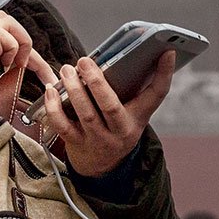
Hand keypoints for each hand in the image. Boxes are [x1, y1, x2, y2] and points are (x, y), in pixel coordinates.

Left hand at [37, 51, 175, 177]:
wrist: (102, 166)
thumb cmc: (115, 127)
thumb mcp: (130, 113)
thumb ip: (129, 89)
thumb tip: (126, 53)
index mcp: (138, 118)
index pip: (157, 94)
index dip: (165, 73)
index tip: (168, 51)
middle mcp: (121, 131)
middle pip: (111, 106)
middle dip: (97, 82)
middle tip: (84, 61)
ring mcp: (99, 140)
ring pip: (86, 115)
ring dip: (74, 90)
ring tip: (67, 70)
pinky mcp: (77, 144)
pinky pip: (63, 126)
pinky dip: (55, 107)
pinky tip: (51, 91)